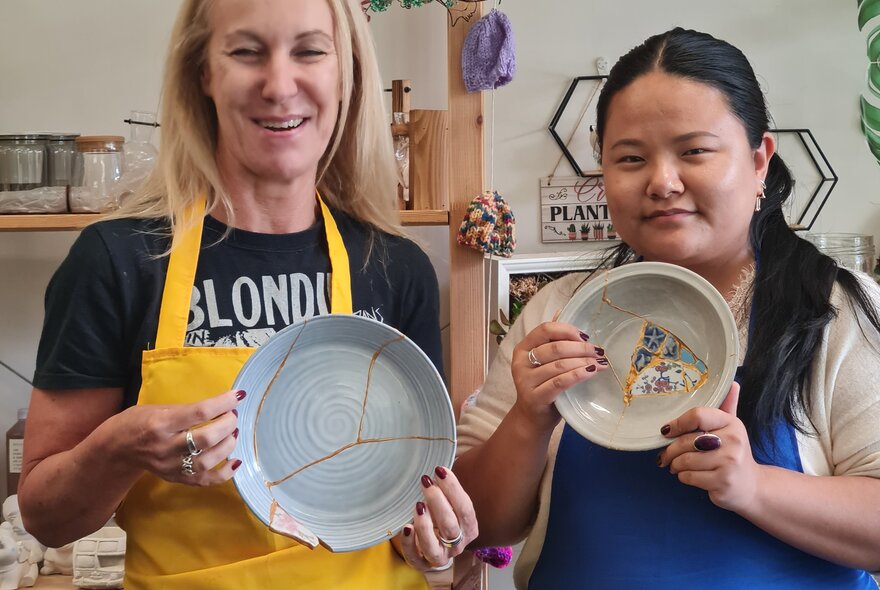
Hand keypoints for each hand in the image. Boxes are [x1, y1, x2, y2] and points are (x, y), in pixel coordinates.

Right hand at [105, 389, 243, 486]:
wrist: (116, 449)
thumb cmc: (138, 422)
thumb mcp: (159, 408)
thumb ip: (188, 410)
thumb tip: (223, 406)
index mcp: (161, 424)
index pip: (199, 413)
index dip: (223, 403)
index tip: (238, 395)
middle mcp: (166, 447)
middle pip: (205, 439)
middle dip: (227, 425)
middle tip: (233, 416)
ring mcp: (171, 467)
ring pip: (207, 461)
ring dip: (227, 445)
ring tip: (232, 433)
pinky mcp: (176, 479)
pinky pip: (205, 481)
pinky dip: (225, 473)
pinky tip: (235, 460)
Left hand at [394, 466, 477, 570]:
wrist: (434, 542)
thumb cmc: (442, 516)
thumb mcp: (450, 503)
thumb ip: (447, 489)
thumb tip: (440, 467)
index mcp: (469, 528)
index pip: (465, 510)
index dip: (453, 490)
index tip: (440, 471)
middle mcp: (457, 545)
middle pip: (450, 527)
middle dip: (438, 503)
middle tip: (426, 483)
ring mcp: (439, 557)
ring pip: (433, 547)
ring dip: (425, 526)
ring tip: (418, 505)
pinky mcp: (421, 563)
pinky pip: (415, 557)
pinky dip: (409, 543)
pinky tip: (406, 527)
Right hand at [510, 320, 607, 433]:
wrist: (533, 418)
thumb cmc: (543, 385)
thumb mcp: (544, 362)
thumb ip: (551, 341)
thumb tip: (562, 312)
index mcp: (523, 348)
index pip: (545, 330)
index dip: (567, 330)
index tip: (585, 337)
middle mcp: (520, 363)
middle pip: (554, 348)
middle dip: (581, 348)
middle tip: (598, 351)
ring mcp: (525, 381)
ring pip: (559, 366)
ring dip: (583, 362)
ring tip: (600, 363)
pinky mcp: (535, 397)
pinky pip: (560, 383)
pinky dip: (578, 375)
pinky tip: (591, 372)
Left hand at [657, 383, 760, 512]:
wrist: (751, 486)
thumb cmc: (734, 452)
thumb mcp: (733, 428)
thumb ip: (728, 406)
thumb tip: (732, 382)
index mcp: (732, 423)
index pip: (698, 415)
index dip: (677, 423)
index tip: (666, 431)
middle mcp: (733, 441)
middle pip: (687, 441)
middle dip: (670, 450)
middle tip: (665, 455)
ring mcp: (729, 463)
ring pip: (686, 461)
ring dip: (675, 465)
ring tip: (675, 465)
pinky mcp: (723, 482)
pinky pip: (690, 477)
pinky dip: (683, 476)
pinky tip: (686, 475)